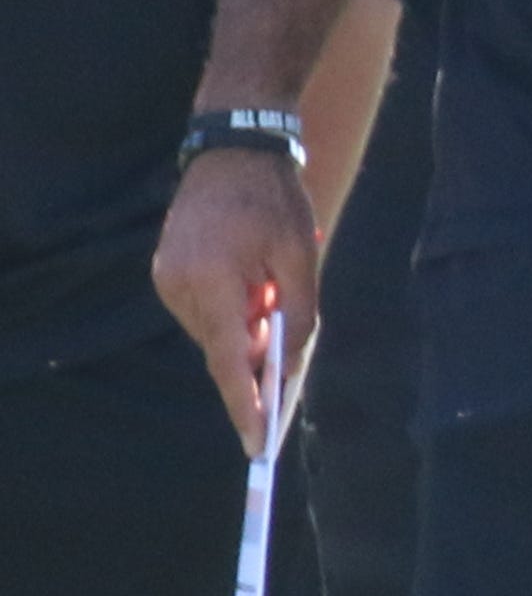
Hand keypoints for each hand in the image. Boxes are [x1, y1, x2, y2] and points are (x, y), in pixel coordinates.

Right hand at [154, 149, 322, 456]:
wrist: (232, 150)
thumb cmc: (274, 200)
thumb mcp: (300, 258)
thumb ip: (296, 315)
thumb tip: (286, 366)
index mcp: (212, 279)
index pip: (229, 360)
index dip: (245, 405)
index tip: (256, 445)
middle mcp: (179, 284)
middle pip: (223, 350)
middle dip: (256, 361)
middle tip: (288, 366)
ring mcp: (167, 278)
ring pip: (214, 334)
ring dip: (245, 332)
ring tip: (273, 296)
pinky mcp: (166, 273)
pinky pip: (205, 313)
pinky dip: (231, 315)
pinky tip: (254, 289)